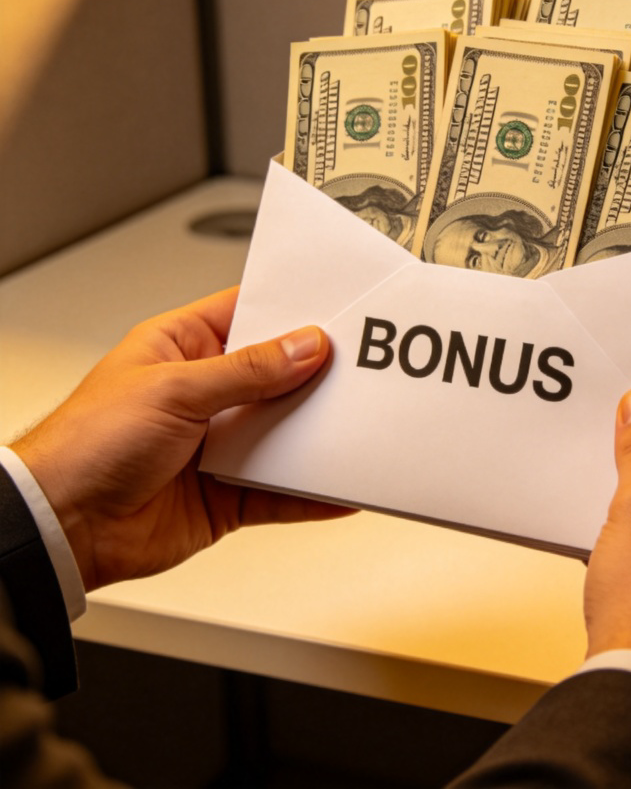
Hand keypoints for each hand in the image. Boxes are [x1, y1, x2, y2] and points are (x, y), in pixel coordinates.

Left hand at [11, 287, 352, 591]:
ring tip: (359, 425)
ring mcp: (220, 443)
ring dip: (319, 433)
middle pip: (279, 376)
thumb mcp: (173, 389)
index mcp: (183, 347)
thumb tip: (304, 346)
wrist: (60, 528)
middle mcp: (205, 393)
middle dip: (317, 376)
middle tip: (361, 371)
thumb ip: (246, 371)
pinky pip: (283, 491)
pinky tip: (340, 488)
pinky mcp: (229, 493)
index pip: (249, 315)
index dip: (293, 312)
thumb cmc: (85, 444)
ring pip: (287, 433)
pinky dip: (313, 492)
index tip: (337, 312)